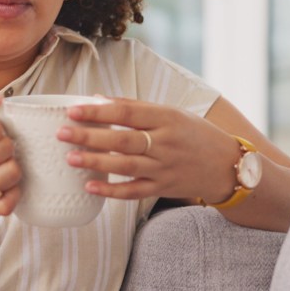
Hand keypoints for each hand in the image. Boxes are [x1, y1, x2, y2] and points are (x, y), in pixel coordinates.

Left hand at [57, 97, 241, 202]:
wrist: (227, 166)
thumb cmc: (195, 133)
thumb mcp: (171, 113)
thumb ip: (135, 107)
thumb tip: (97, 98)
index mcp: (167, 118)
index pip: (127, 112)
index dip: (99, 111)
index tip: (73, 109)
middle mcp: (165, 143)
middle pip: (122, 139)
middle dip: (90, 136)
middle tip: (62, 132)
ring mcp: (164, 168)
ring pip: (125, 165)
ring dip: (96, 162)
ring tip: (70, 157)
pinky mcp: (163, 188)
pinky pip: (134, 192)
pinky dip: (112, 191)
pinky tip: (90, 186)